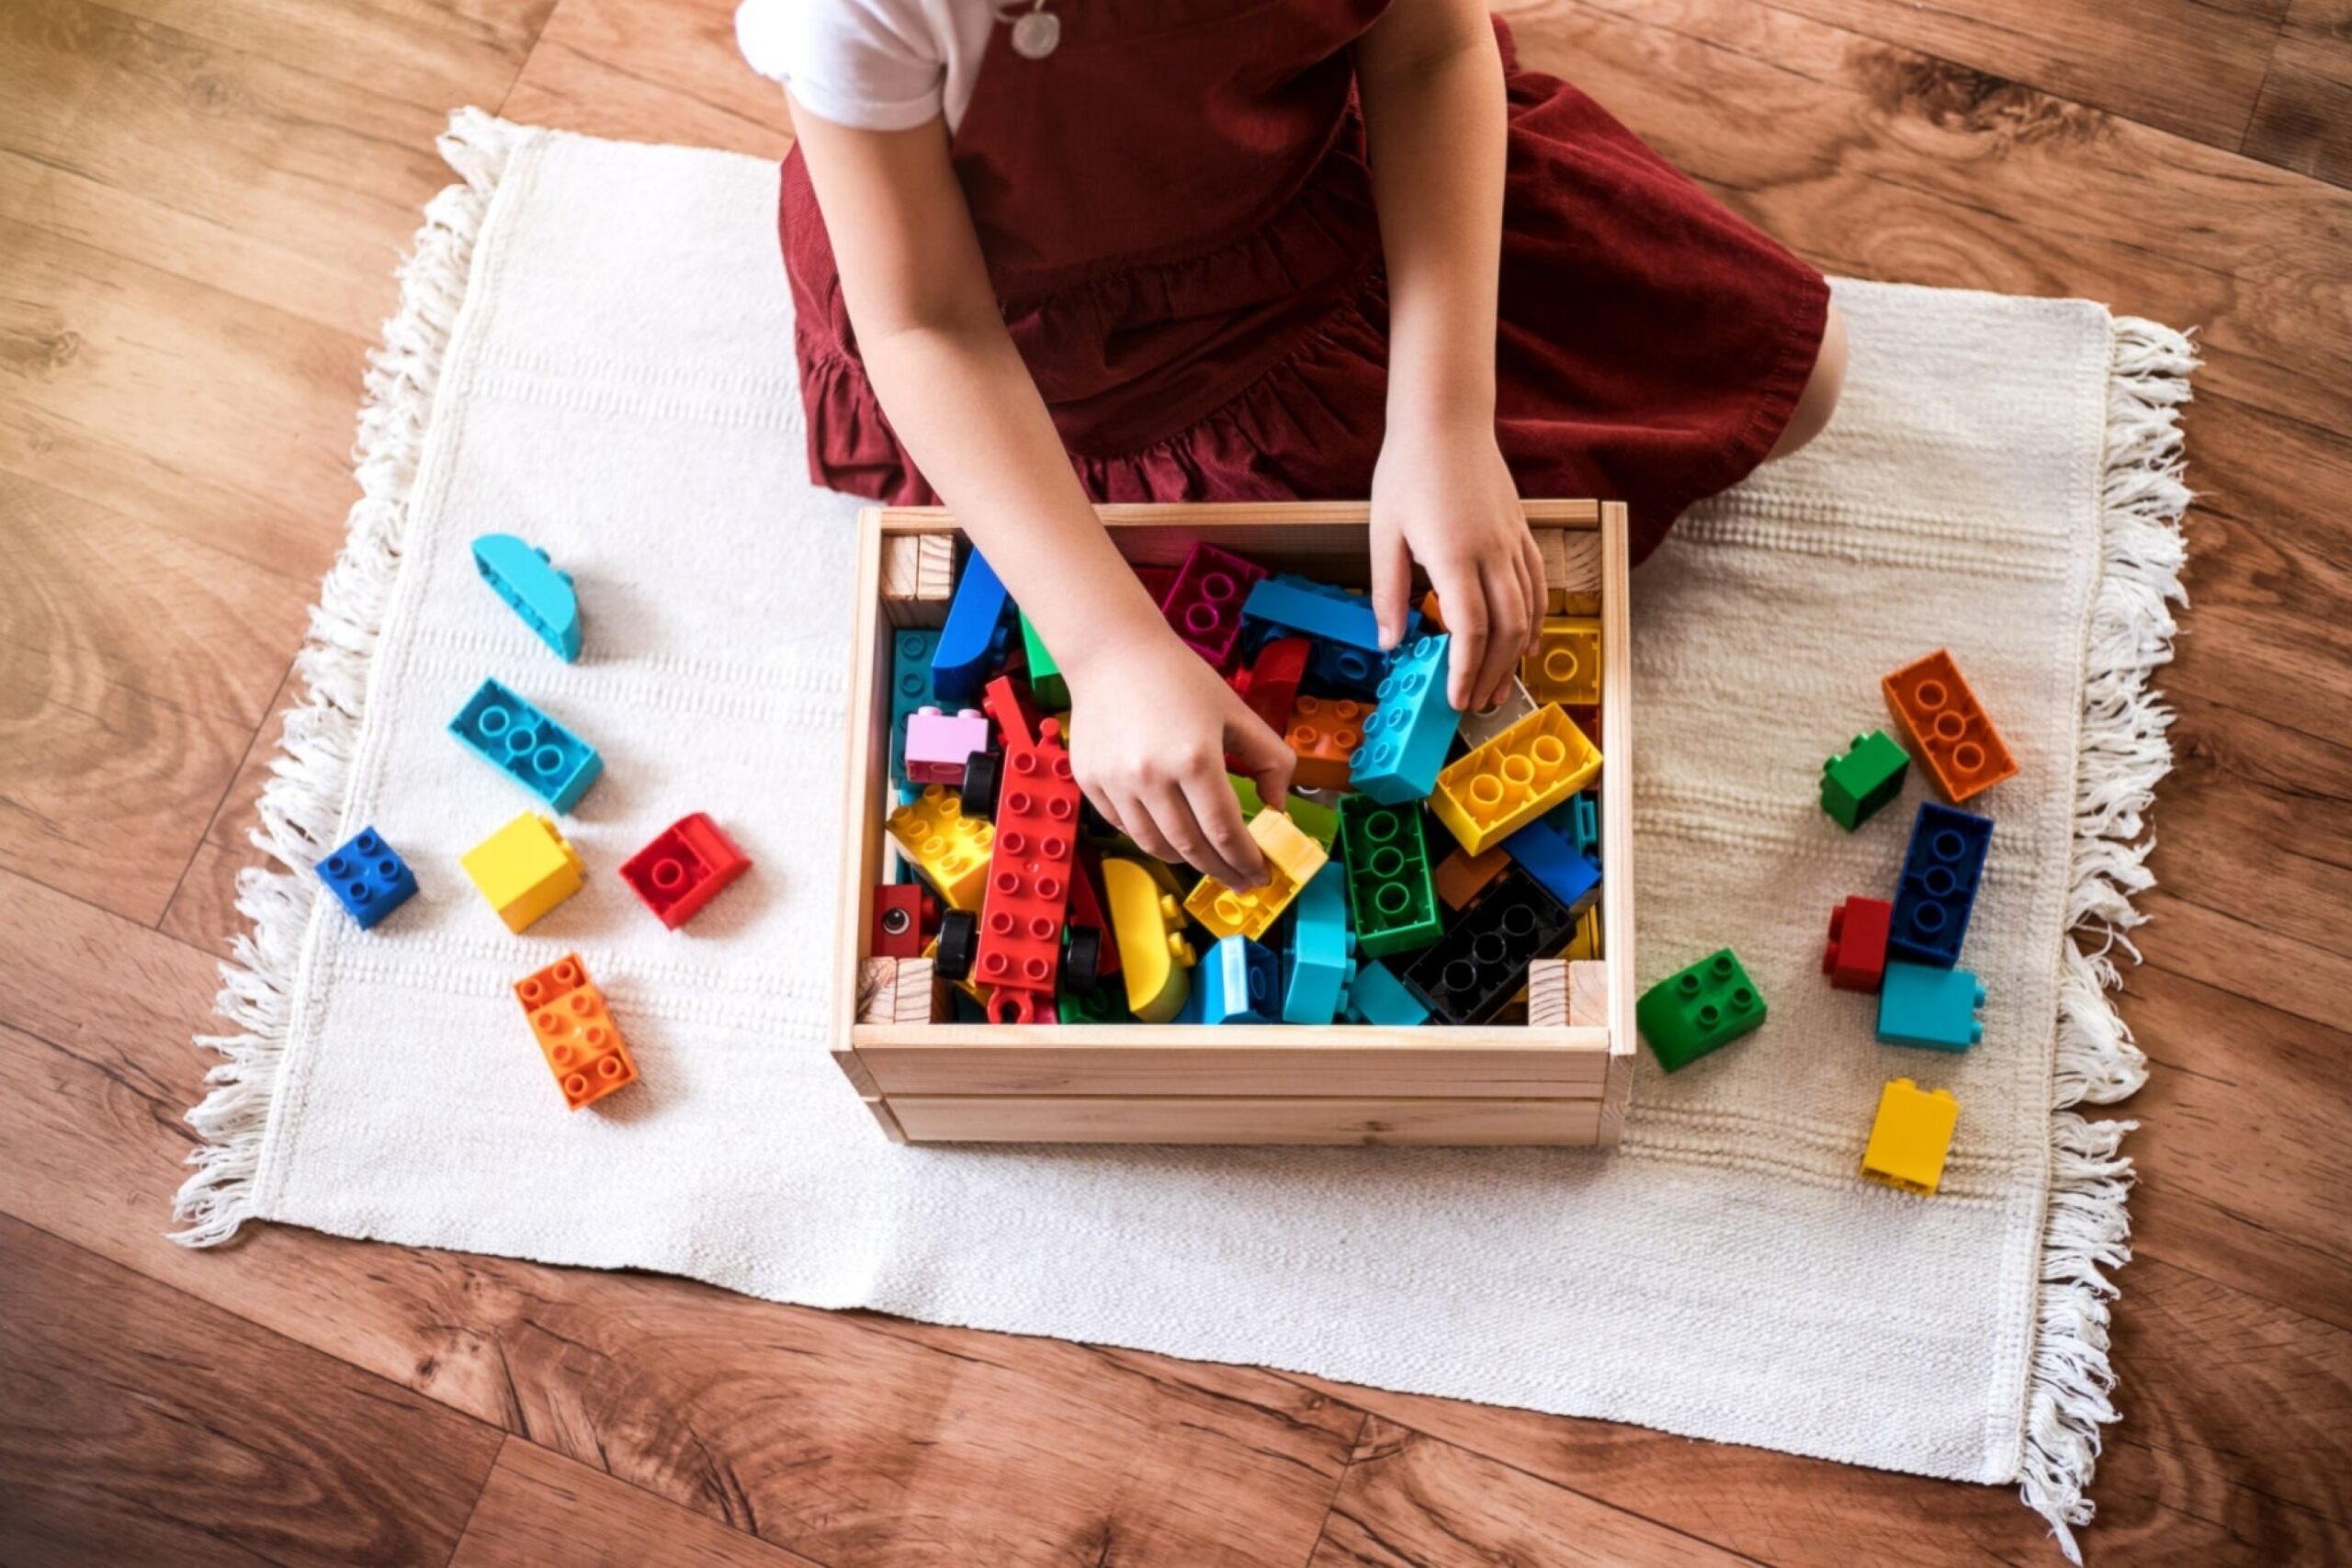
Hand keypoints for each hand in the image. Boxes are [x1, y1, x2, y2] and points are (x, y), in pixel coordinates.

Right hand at [1062, 632, 1297, 888]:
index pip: (1225, 831)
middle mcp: (1152, 777)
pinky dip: (1150, 839)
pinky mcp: (1091, 783)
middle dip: (1221, 870)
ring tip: (1205, 858)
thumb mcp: (1237, 711)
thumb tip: (1277, 806)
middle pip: (1192, 847)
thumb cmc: (1178, 677)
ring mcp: (1117, 783)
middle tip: (1238, 879)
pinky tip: (1169, 833)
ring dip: (1186, 860)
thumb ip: (1269, 760)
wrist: (1112, 652)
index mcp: (1195, 758)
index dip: (1245, 861)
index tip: (1258, 874)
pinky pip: (1125, 828)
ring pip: (1155, 845)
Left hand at [1368, 418, 1542, 711]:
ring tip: (1500, 689)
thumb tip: (1390, 643)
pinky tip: (1526, 645)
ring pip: (1529, 612)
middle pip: (1507, 629)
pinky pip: (1539, 586)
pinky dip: (1536, 621)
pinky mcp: (1523, 531)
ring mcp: (1513, 542)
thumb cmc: (1408, 468)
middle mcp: (1493, 552)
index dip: (1465, 670)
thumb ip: (1388, 591)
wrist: (1446, 417)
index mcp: (1454, 554)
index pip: (1470, 629)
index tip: (1455, 699)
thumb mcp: (1383, 532)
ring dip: (1516, 657)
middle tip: (1476, 705)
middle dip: (1493, 674)